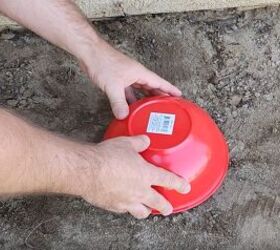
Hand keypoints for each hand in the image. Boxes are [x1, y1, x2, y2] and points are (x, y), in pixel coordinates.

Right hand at [72, 135, 189, 218]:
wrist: (87, 171)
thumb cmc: (107, 156)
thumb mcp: (126, 143)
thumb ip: (139, 142)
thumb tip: (145, 139)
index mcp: (146, 175)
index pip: (168, 181)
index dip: (179, 184)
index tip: (184, 187)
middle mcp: (139, 191)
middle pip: (158, 203)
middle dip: (165, 206)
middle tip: (168, 208)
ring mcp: (126, 201)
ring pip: (141, 212)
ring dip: (146, 211)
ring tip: (147, 210)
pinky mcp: (113, 206)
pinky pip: (124, 210)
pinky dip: (128, 208)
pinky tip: (125, 204)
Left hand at [80, 39, 181, 118]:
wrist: (90, 53)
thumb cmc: (104, 63)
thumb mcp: (113, 86)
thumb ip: (119, 102)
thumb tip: (123, 116)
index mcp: (140, 73)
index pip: (160, 82)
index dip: (170, 89)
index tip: (179, 95)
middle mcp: (136, 74)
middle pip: (152, 87)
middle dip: (160, 96)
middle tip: (167, 106)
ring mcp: (127, 76)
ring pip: (140, 90)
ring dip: (145, 99)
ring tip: (151, 109)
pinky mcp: (118, 79)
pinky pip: (129, 91)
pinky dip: (131, 99)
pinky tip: (130, 107)